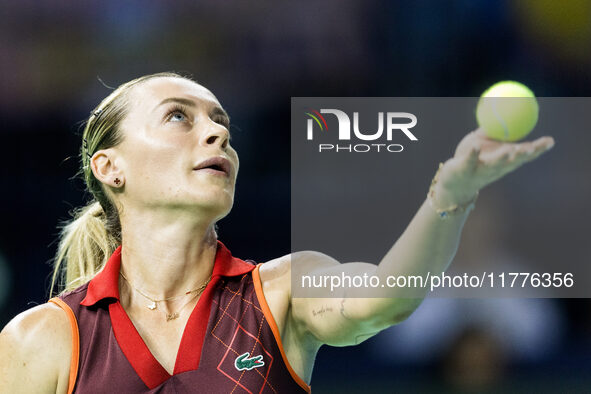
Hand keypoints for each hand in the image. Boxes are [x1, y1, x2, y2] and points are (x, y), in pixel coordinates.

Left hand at [432, 128, 554, 205]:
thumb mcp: (484, 143)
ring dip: (501, 157)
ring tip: (509, 150)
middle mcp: (496, 168)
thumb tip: (506, 111)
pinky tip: (475, 146)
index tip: (550, 141)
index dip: (537, 150)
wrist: (454, 184)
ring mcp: (480, 170)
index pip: (523, 156)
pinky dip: (473, 153)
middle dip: (523, 155)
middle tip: (532, 147)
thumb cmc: (472, 160)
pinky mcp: (464, 170)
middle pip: (512, 162)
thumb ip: (495, 131)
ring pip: (493, 165)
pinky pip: (469, 161)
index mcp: (504, 162)